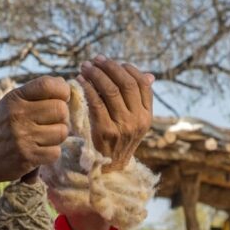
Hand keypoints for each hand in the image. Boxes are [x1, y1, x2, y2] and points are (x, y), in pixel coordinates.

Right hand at [0, 76, 70, 183]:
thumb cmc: (0, 128)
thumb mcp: (10, 104)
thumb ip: (35, 93)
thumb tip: (63, 82)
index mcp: (14, 98)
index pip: (48, 85)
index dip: (63, 90)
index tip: (62, 98)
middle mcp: (18, 115)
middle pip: (61, 110)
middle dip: (61, 117)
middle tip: (51, 123)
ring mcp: (23, 137)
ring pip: (62, 132)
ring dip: (57, 136)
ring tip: (43, 138)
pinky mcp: (27, 157)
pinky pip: (55, 152)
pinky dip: (50, 153)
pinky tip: (38, 151)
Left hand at [78, 56, 153, 170]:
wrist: (109, 169)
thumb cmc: (119, 141)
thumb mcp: (135, 123)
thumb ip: (140, 100)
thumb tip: (150, 75)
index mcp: (147, 116)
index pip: (143, 84)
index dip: (128, 69)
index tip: (113, 62)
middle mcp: (138, 120)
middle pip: (126, 83)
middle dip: (110, 67)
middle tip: (96, 59)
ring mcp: (122, 126)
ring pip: (110, 90)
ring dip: (96, 74)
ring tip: (85, 66)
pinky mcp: (105, 130)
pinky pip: (95, 102)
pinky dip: (87, 88)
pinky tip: (79, 81)